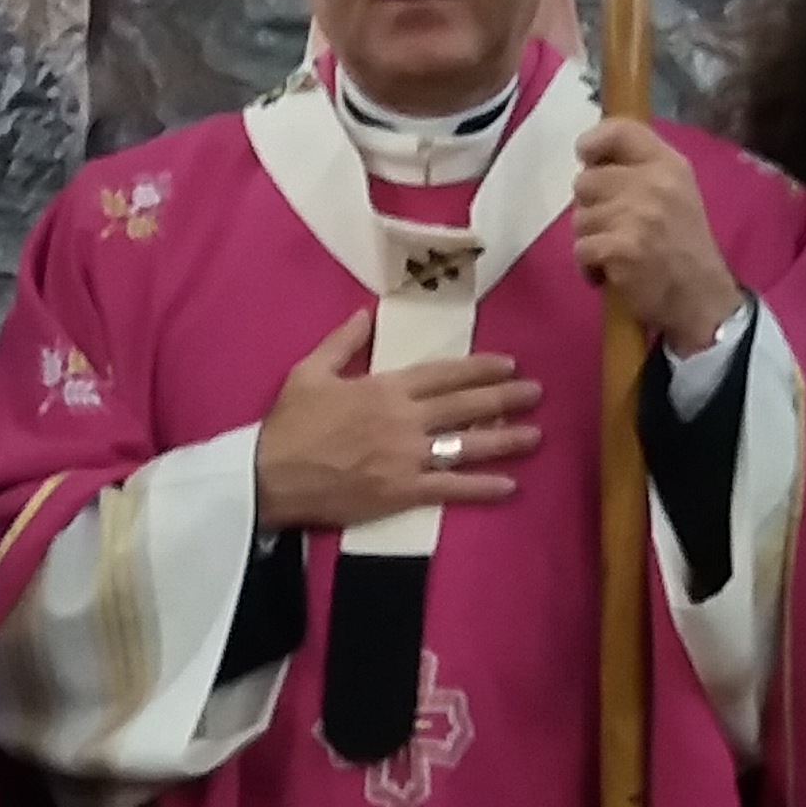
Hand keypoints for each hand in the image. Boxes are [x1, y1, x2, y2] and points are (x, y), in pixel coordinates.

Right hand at [252, 308, 542, 533]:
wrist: (269, 476)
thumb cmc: (288, 424)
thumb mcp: (309, 372)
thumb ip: (341, 343)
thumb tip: (363, 314)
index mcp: (385, 387)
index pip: (444, 373)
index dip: (480, 368)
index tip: (509, 364)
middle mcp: (404, 420)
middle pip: (465, 406)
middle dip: (505, 398)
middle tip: (536, 394)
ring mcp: (406, 457)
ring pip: (466, 445)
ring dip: (504, 440)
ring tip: (535, 436)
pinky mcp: (401, 492)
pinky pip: (450, 489)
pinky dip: (481, 487)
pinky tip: (509, 486)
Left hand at [570, 122, 745, 359]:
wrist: (701, 298)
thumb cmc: (682, 244)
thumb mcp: (675, 192)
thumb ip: (639, 168)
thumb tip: (589, 158)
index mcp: (668, 164)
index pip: (620, 130)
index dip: (593, 142)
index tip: (587, 159)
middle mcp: (654, 183)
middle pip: (585, 180)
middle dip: (590, 207)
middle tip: (613, 226)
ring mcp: (638, 215)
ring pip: (579, 217)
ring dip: (590, 239)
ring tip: (616, 251)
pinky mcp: (622, 248)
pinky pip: (580, 249)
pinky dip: (588, 267)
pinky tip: (609, 272)